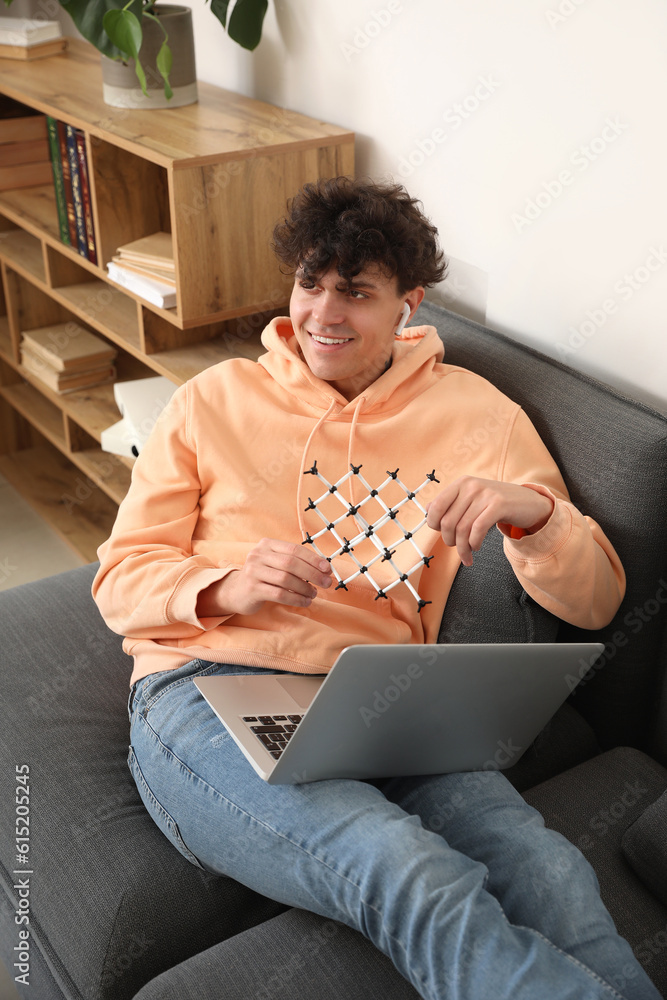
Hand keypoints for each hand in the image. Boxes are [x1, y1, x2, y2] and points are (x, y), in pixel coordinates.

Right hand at [197, 538, 332, 617]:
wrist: (236, 591)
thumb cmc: (263, 576)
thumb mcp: (276, 564)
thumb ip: (296, 563)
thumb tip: (325, 568)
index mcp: (267, 545)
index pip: (294, 549)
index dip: (313, 559)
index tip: (327, 569)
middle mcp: (258, 555)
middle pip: (291, 563)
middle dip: (312, 574)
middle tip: (326, 583)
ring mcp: (253, 571)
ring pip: (285, 579)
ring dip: (304, 588)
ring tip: (314, 594)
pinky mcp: (252, 588)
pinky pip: (279, 594)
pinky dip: (295, 599)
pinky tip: (304, 602)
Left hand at [426, 477, 553, 566]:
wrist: (529, 502)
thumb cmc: (497, 504)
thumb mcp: (472, 499)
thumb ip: (451, 504)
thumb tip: (428, 511)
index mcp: (461, 483)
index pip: (436, 506)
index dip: (434, 525)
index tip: (441, 534)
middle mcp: (471, 486)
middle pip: (448, 522)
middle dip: (450, 541)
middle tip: (457, 548)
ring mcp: (485, 494)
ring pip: (462, 529)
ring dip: (463, 548)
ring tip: (467, 555)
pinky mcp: (499, 504)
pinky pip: (478, 529)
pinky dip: (474, 543)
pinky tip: (477, 547)